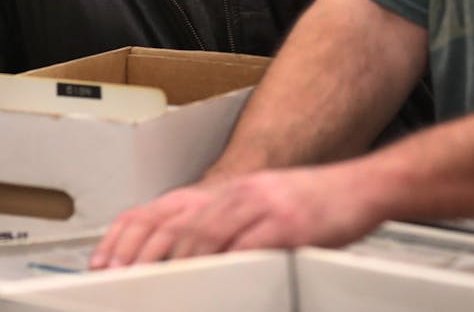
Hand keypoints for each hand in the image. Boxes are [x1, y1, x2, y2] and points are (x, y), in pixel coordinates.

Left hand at [90, 165, 381, 267]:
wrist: (363, 187)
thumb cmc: (316, 205)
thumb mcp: (264, 208)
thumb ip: (230, 230)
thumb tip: (194, 259)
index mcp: (229, 192)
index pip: (168, 212)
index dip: (134, 238)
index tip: (110, 263)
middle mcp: (240, 194)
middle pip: (180, 225)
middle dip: (147, 257)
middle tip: (124, 281)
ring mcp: (263, 206)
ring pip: (208, 234)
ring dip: (178, 263)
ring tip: (157, 286)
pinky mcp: (288, 224)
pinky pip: (250, 246)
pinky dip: (228, 265)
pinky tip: (214, 281)